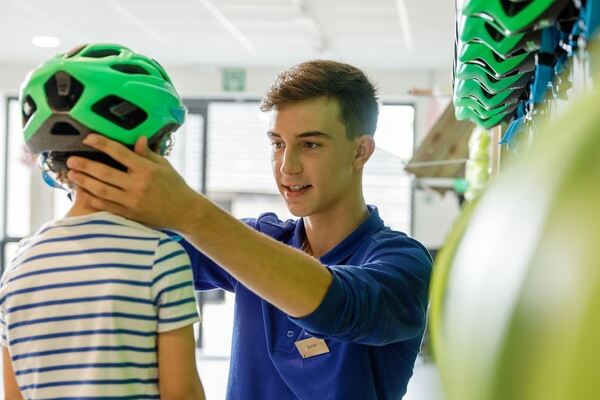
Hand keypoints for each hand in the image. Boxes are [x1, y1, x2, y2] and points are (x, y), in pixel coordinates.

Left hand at [66, 133, 199, 230]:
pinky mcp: (130, 214)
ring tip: (72, 175)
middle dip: (85, 165)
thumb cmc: (175, 186)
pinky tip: (82, 192)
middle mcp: (138, 185)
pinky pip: (106, 206)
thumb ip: (147, 153)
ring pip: (101, 190)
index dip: (101, 144)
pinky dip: (92, 199)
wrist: (185, 212)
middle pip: (105, 172)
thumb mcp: (164, 166)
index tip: (88, 138)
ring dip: (84, 182)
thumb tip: (137, 138)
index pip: (119, 152)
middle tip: (71, 160)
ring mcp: (132, 201)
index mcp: (146, 169)